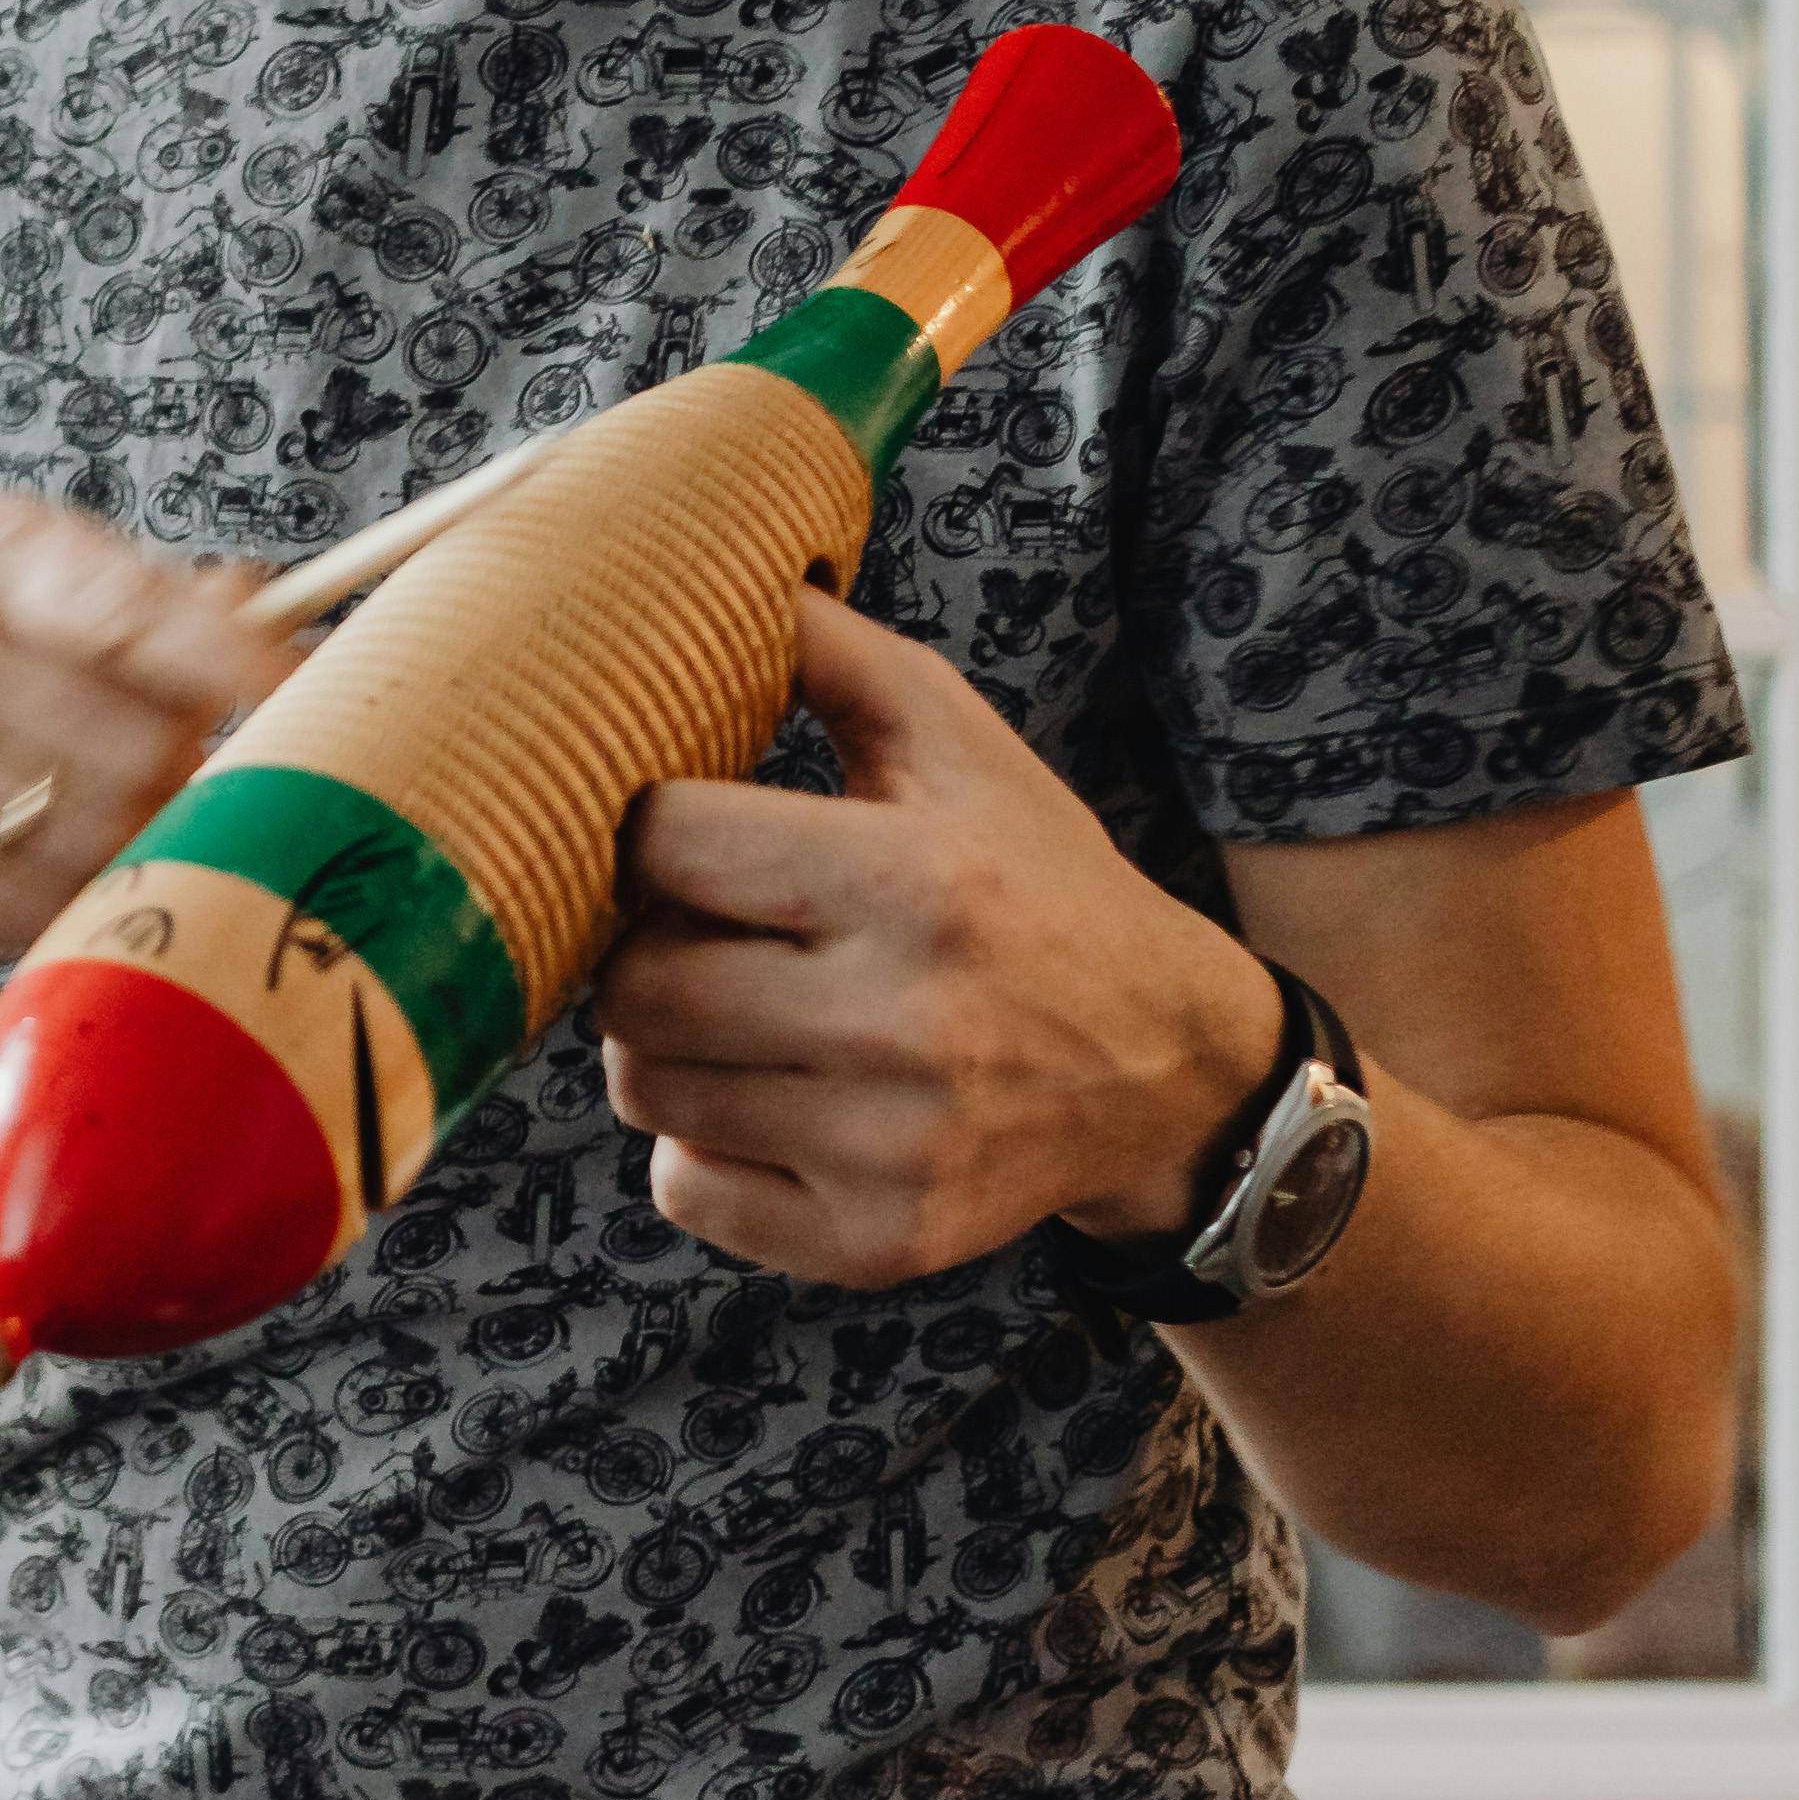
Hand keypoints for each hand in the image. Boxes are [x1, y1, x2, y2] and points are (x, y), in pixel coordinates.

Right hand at [0, 493, 287, 966]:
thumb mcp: (77, 623)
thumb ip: (176, 613)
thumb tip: (262, 606)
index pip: (137, 609)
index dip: (235, 662)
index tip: (298, 693)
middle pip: (140, 742)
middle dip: (171, 775)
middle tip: (153, 775)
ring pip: (99, 833)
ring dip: (124, 845)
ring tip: (87, 822)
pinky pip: (41, 903)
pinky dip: (64, 901)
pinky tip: (27, 872)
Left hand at [593, 587, 1285, 1289]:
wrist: (1167, 1067)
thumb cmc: (1035, 881)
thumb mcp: (962, 746)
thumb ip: (831, 652)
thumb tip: (710, 561)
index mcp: (912, 878)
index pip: (663, 843)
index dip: (650, 833)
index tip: (685, 836)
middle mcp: (903, 1020)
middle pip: (632, 985)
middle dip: (641, 949)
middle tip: (693, 935)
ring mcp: (889, 1144)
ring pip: (646, 1089)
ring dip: (664, 1046)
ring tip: (734, 1011)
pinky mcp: (878, 1238)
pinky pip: (686, 1192)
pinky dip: (702, 1147)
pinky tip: (773, 1100)